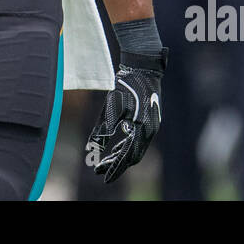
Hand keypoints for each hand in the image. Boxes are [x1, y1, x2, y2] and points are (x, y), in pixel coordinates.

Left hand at [88, 49, 166, 182]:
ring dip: (119, 155)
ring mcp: (151, 126)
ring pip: (134, 148)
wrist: (143, 67)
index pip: (128, 157)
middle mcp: (150, 131)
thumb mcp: (112, 106)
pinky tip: (114, 148)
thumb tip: (92, 146)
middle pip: (132, 156)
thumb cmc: (126, 84)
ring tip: (102, 162)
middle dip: (115, 164)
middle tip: (98, 170)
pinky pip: (136, 139)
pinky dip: (125, 145)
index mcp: (143, 130)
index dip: (115, 168)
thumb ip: (103, 128)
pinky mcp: (148, 120)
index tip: (102, 176)